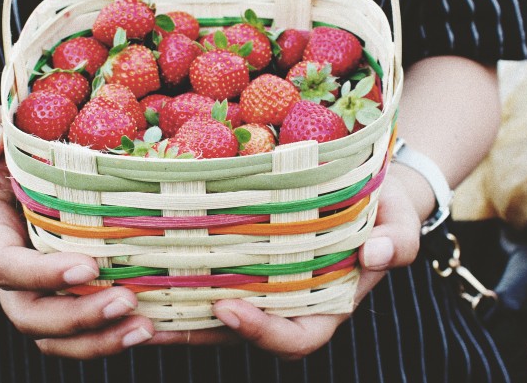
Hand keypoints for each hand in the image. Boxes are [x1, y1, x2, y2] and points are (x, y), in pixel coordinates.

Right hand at [0, 106, 155, 358]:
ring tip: (148, 327)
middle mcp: (10, 269)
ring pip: (56, 335)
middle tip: (127, 302)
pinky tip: (161, 328)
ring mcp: (38, 287)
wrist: (3, 167)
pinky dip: (119, 334)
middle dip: (77, 318)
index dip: (41, 274)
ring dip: (100, 339)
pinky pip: (85, 329)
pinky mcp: (67, 292)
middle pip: (31, 315)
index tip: (87, 266)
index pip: (5, 265)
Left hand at [147, 173, 421, 359]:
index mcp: (327, 305)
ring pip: (213, 309)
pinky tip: (141, 265)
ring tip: (126, 301)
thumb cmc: (386, 209)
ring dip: (172, 311)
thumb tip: (378, 255)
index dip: (260, 333)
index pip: (296, 338)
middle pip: (237, 332)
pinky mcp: (242, 258)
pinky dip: (177, 277)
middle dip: (193, 331)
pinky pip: (208, 275)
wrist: (369, 189)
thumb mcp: (400, 220)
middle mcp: (288, 302)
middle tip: (149, 316)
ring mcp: (262, 282)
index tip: (227, 308)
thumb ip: (397, 242)